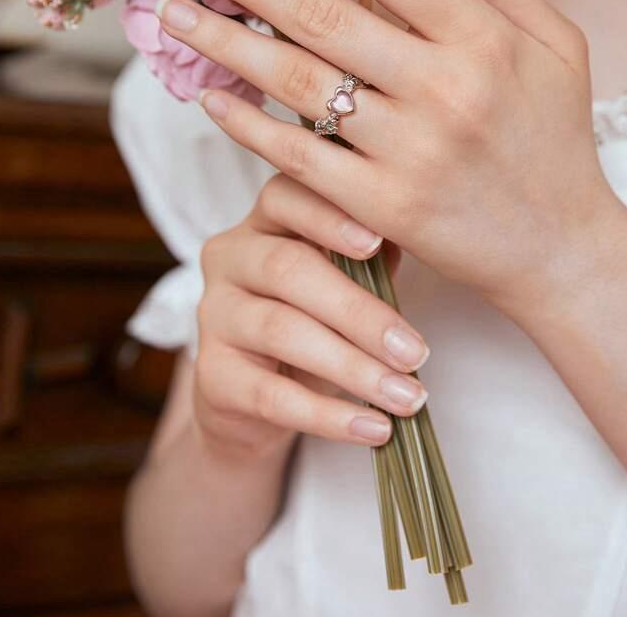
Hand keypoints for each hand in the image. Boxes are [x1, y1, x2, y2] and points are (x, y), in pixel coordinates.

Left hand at [157, 0, 620, 311]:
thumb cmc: (555, 140)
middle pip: (322, 16)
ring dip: (225, 44)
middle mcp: (444, 88)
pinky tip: (210, 99)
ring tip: (171, 13)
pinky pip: (300, 157)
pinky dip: (250, 126)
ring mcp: (409, 151)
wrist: (559, 249)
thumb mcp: (556, 47)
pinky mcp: (383, 207)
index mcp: (483, 38)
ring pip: (297, 84)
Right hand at [194, 172, 429, 458]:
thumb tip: (411, 236)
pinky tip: (372, 428)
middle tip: (415, 351)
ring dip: (353, 368)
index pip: (284, 198)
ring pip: (281, 331)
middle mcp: (230, 257)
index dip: (328, 216)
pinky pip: (270, 394)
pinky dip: (328, 415)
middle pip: (288, 269)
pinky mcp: (211, 374)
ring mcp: (214, 314)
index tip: (377, 242)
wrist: (255, 395)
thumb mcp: (342, 279)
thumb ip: (369, 254)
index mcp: (263, 221)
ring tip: (407, 396)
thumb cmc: (314, 317)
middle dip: (359, 312)